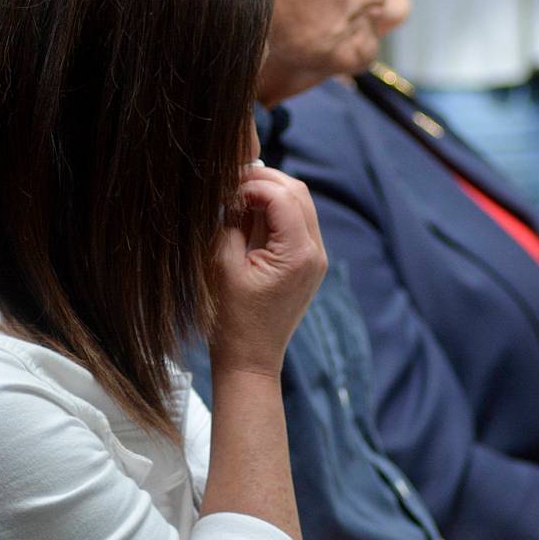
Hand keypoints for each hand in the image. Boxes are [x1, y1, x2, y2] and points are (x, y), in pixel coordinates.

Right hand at [210, 166, 326, 377]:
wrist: (250, 358)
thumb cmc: (231, 319)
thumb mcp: (222, 265)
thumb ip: (230, 222)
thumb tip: (233, 192)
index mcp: (298, 254)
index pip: (283, 196)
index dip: (252, 183)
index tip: (225, 186)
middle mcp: (316, 253)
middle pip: (298, 193)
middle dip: (265, 181)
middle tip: (230, 181)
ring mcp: (316, 258)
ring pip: (300, 204)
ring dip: (270, 193)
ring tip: (236, 197)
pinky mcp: (309, 263)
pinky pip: (297, 223)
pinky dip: (275, 211)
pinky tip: (248, 214)